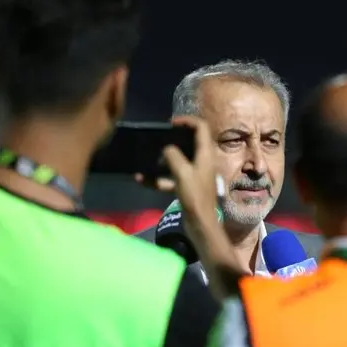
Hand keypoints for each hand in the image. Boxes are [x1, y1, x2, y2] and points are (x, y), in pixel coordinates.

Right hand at [136, 116, 241, 298]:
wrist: (201, 225)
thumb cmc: (195, 197)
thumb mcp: (182, 173)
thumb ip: (173, 156)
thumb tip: (166, 148)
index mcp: (206, 155)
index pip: (201, 128)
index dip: (188, 121)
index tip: (171, 123)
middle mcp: (203, 162)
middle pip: (191, 142)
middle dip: (174, 139)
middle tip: (158, 137)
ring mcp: (195, 175)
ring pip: (179, 161)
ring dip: (163, 159)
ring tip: (147, 157)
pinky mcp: (188, 188)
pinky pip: (172, 178)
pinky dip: (158, 178)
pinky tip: (141, 179)